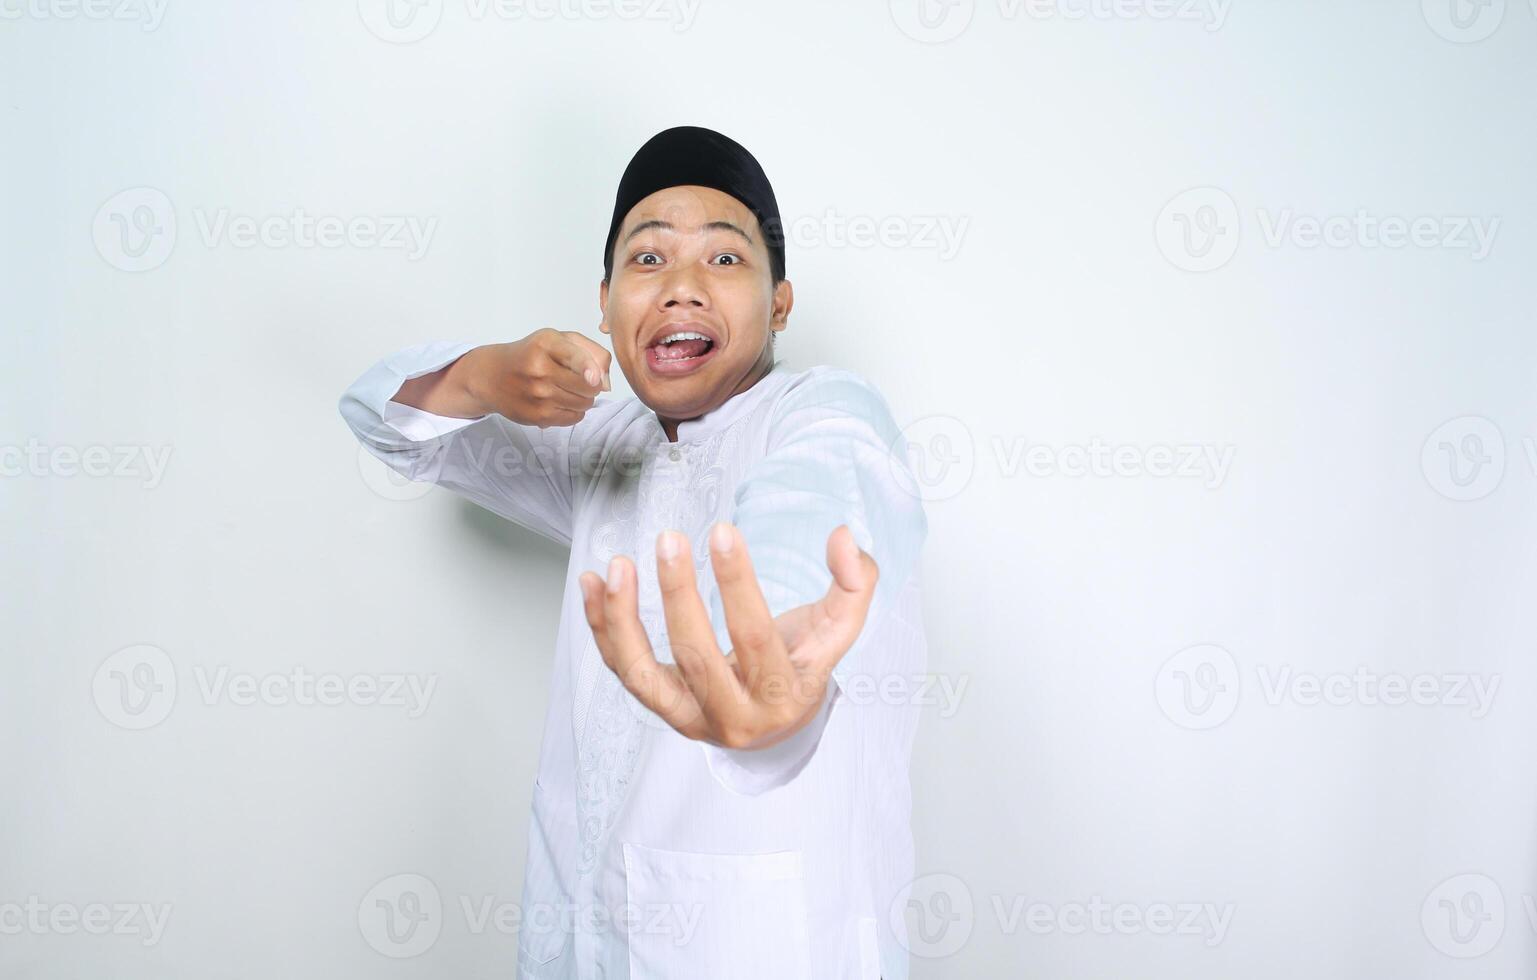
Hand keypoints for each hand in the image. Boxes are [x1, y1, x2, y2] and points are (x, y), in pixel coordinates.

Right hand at [468, 329, 611, 427]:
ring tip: (567, 389)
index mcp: (545, 344)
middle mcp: (539, 369)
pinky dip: (574, 411)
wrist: (492, 376)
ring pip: (584, 403)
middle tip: (581, 379)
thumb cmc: (531, 354)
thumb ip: (591, 352)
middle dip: (593, 384)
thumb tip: (607, 383)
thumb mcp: (558, 340)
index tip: (594, 379)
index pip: (574, 357)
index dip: (589, 369)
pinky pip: (574, 418)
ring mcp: (538, 395)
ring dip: (584, 398)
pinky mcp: (537, 416)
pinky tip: (560, 401)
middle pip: (589, 386)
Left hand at [577, 523, 878, 750]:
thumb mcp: (837, 630)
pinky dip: (602, 627)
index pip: (755, 637)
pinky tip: (593, 582)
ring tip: (616, 567)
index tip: (722, 532)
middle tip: (668, 539)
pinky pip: (623, 670)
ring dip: (622, 619)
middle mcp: (733, 716)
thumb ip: (855, 583)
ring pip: (643, 675)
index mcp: (783, 694)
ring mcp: (690, 718)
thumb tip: (841, 537)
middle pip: (696, 656)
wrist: (773, 726)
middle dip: (677, 594)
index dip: (737, 584)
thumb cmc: (802, 666)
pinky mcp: (660, 709)